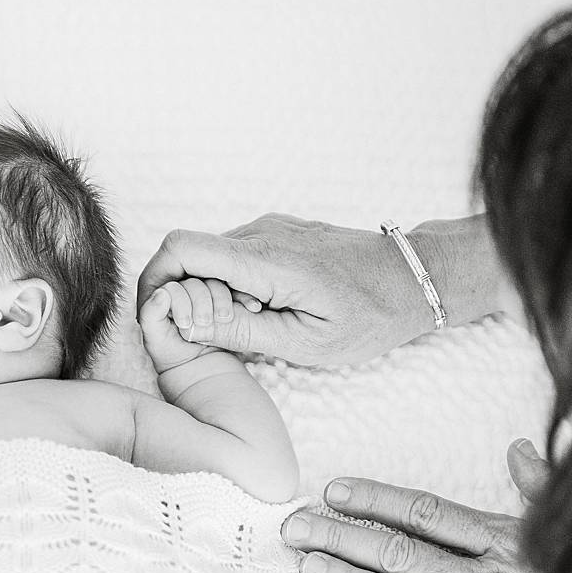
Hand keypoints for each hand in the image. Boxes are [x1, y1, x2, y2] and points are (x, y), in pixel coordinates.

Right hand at [136, 213, 469, 366]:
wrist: (416, 279)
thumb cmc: (371, 316)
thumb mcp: (305, 343)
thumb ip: (240, 331)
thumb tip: (183, 321)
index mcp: (266, 260)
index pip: (180, 248)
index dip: (155, 281)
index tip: (159, 317)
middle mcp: (262, 234)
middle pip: (189, 255)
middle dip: (186, 296)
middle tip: (216, 337)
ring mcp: (271, 229)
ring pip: (211, 257)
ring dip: (212, 293)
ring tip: (252, 327)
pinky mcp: (279, 233)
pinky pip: (235, 255)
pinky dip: (233, 285)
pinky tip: (266, 311)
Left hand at [137, 276, 237, 372]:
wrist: (201, 369)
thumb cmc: (172, 355)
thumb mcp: (155, 338)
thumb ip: (150, 315)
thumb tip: (162, 292)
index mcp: (166, 295)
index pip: (175, 285)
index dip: (180, 301)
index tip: (184, 324)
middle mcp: (185, 290)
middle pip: (196, 283)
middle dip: (201, 302)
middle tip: (203, 323)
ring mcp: (207, 295)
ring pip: (216, 284)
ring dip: (220, 299)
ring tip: (223, 318)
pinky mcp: (225, 301)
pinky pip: (238, 290)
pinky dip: (245, 297)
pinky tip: (251, 306)